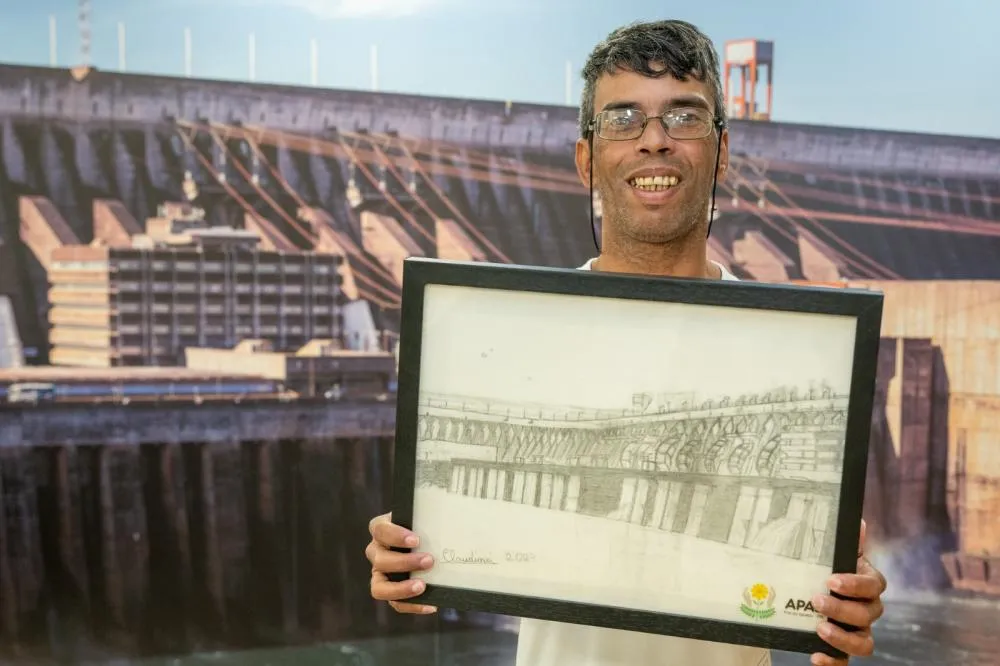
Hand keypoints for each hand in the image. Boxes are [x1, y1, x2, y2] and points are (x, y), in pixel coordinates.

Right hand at [365, 512, 437, 613]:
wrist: (425, 540)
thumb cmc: (422, 527)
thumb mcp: (422, 519)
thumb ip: (428, 519)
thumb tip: (450, 525)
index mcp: (380, 530)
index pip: (381, 531)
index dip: (396, 536)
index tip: (416, 540)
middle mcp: (376, 552)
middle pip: (380, 560)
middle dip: (405, 562)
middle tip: (429, 561)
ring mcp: (379, 573)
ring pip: (379, 587)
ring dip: (401, 589)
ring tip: (422, 586)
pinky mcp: (388, 590)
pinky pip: (396, 603)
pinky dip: (413, 606)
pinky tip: (431, 605)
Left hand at [809, 519, 886, 664]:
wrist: (809, 592)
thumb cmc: (827, 570)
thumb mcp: (833, 555)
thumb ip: (846, 541)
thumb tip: (858, 522)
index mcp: (867, 584)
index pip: (874, 585)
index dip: (855, 584)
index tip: (832, 580)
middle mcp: (868, 609)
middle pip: (868, 614)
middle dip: (842, 608)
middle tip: (817, 600)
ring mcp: (859, 631)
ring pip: (865, 642)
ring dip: (843, 637)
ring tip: (819, 628)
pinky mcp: (844, 648)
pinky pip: (847, 661)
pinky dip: (833, 661)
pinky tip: (816, 655)